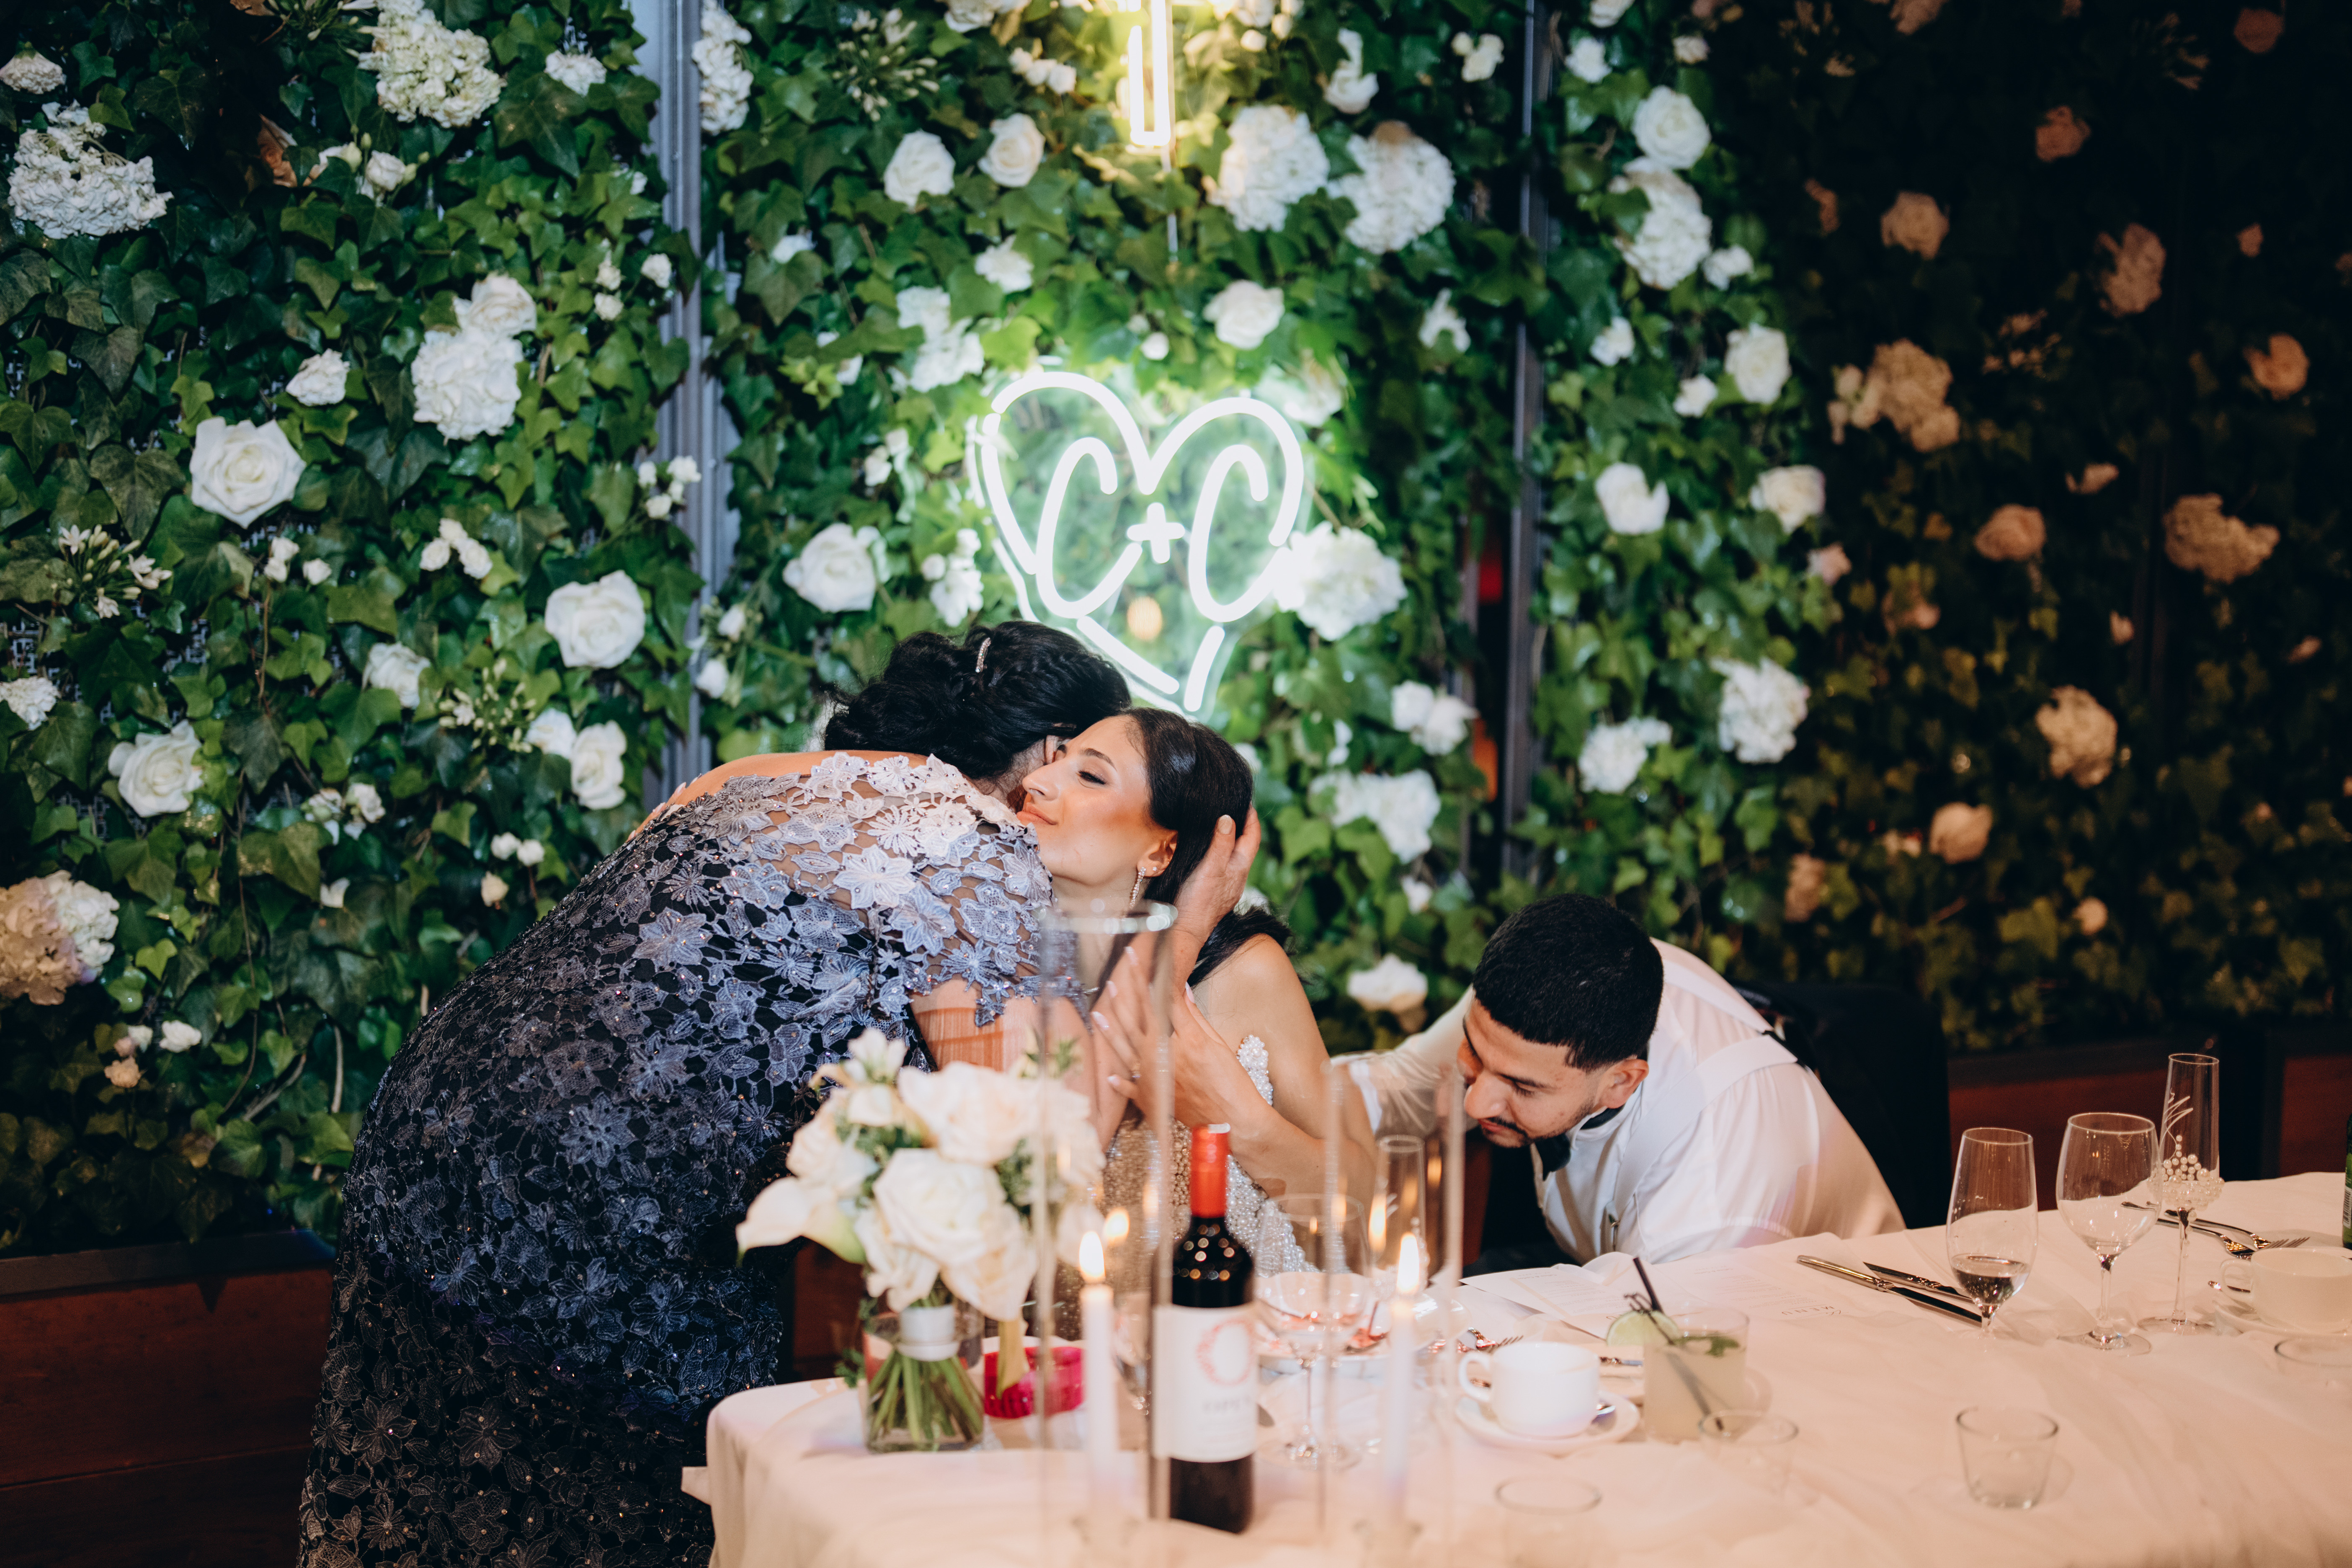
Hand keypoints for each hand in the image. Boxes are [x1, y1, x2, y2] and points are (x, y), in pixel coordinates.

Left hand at [1093, 949, 1264, 1135]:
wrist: (1233, 1123)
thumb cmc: (1232, 1084)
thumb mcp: (1218, 1045)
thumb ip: (1195, 1018)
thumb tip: (1182, 991)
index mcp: (1183, 1040)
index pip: (1162, 999)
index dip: (1150, 976)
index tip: (1140, 959)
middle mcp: (1163, 1056)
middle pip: (1137, 1020)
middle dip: (1124, 996)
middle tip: (1115, 977)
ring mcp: (1153, 1078)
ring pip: (1125, 1049)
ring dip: (1110, 1030)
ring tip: (1098, 1013)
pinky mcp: (1152, 1099)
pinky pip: (1130, 1088)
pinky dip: (1120, 1082)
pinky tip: (1110, 1075)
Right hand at [1168, 808, 1260, 958]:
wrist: (1184, 931)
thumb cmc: (1197, 901)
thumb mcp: (1210, 868)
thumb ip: (1221, 844)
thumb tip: (1229, 818)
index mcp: (1240, 868)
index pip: (1253, 837)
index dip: (1252, 818)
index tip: (1245, 801)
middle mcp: (1237, 877)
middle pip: (1245, 846)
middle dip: (1242, 826)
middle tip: (1233, 808)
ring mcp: (1226, 886)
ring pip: (1233, 857)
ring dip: (1230, 839)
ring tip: (1219, 824)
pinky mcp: (1213, 892)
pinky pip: (1221, 866)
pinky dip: (1218, 852)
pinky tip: (1207, 851)